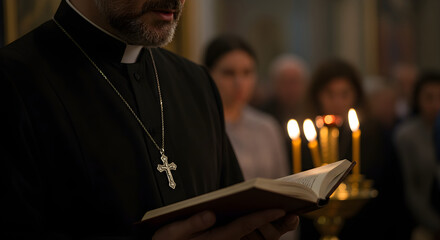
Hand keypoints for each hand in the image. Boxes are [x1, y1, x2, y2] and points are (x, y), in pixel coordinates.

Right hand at [152, 209, 298, 239]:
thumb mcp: (170, 234)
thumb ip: (190, 225)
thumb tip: (210, 214)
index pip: (243, 226)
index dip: (262, 217)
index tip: (280, 208)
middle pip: (255, 236)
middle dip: (275, 226)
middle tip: (294, 215)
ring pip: (255, 239)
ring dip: (272, 229)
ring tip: (289, 216)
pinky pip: (246, 237)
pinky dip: (261, 229)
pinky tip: (270, 218)